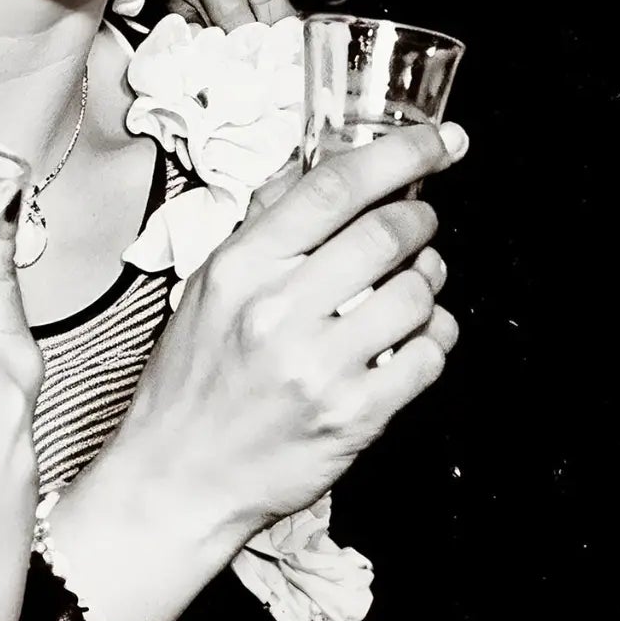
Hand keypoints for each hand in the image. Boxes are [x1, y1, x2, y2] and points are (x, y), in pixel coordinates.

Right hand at [103, 120, 465, 541]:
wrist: (178, 478)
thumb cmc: (191, 383)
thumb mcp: (205, 291)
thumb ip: (260, 232)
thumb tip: (310, 175)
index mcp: (239, 269)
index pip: (332, 188)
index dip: (400, 154)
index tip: (441, 142)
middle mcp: (278, 311)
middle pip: (387, 233)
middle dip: (421, 221)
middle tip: (420, 225)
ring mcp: (319, 366)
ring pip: (417, 294)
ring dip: (427, 284)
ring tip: (406, 290)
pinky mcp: (354, 416)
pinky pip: (428, 357)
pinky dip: (434, 341)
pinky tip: (410, 342)